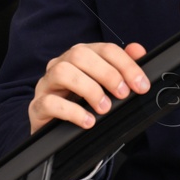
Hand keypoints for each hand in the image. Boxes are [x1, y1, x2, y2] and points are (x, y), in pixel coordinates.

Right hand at [29, 41, 149, 134]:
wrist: (57, 130)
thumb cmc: (83, 104)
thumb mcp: (105, 86)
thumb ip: (121, 67)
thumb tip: (138, 50)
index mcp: (80, 56)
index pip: (104, 49)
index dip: (126, 65)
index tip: (140, 84)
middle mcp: (61, 64)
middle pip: (80, 54)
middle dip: (107, 74)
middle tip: (123, 94)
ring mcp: (47, 84)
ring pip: (62, 72)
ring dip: (89, 89)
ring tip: (104, 108)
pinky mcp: (38, 106)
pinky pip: (50, 102)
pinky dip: (72, 112)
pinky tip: (88, 121)